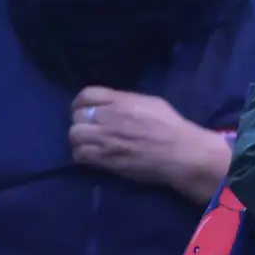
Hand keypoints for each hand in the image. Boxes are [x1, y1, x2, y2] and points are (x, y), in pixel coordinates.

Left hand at [70, 87, 226, 192]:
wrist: (181, 153)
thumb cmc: (171, 126)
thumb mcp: (151, 102)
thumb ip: (127, 101)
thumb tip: (111, 105)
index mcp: (122, 101)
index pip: (87, 94)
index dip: (80, 102)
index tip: (83, 109)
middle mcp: (110, 117)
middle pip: (77, 115)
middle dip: (80, 121)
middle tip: (89, 129)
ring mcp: (106, 139)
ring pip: (74, 135)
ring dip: (79, 139)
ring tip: (88, 143)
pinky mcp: (106, 159)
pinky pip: (80, 154)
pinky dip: (82, 154)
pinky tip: (92, 155)